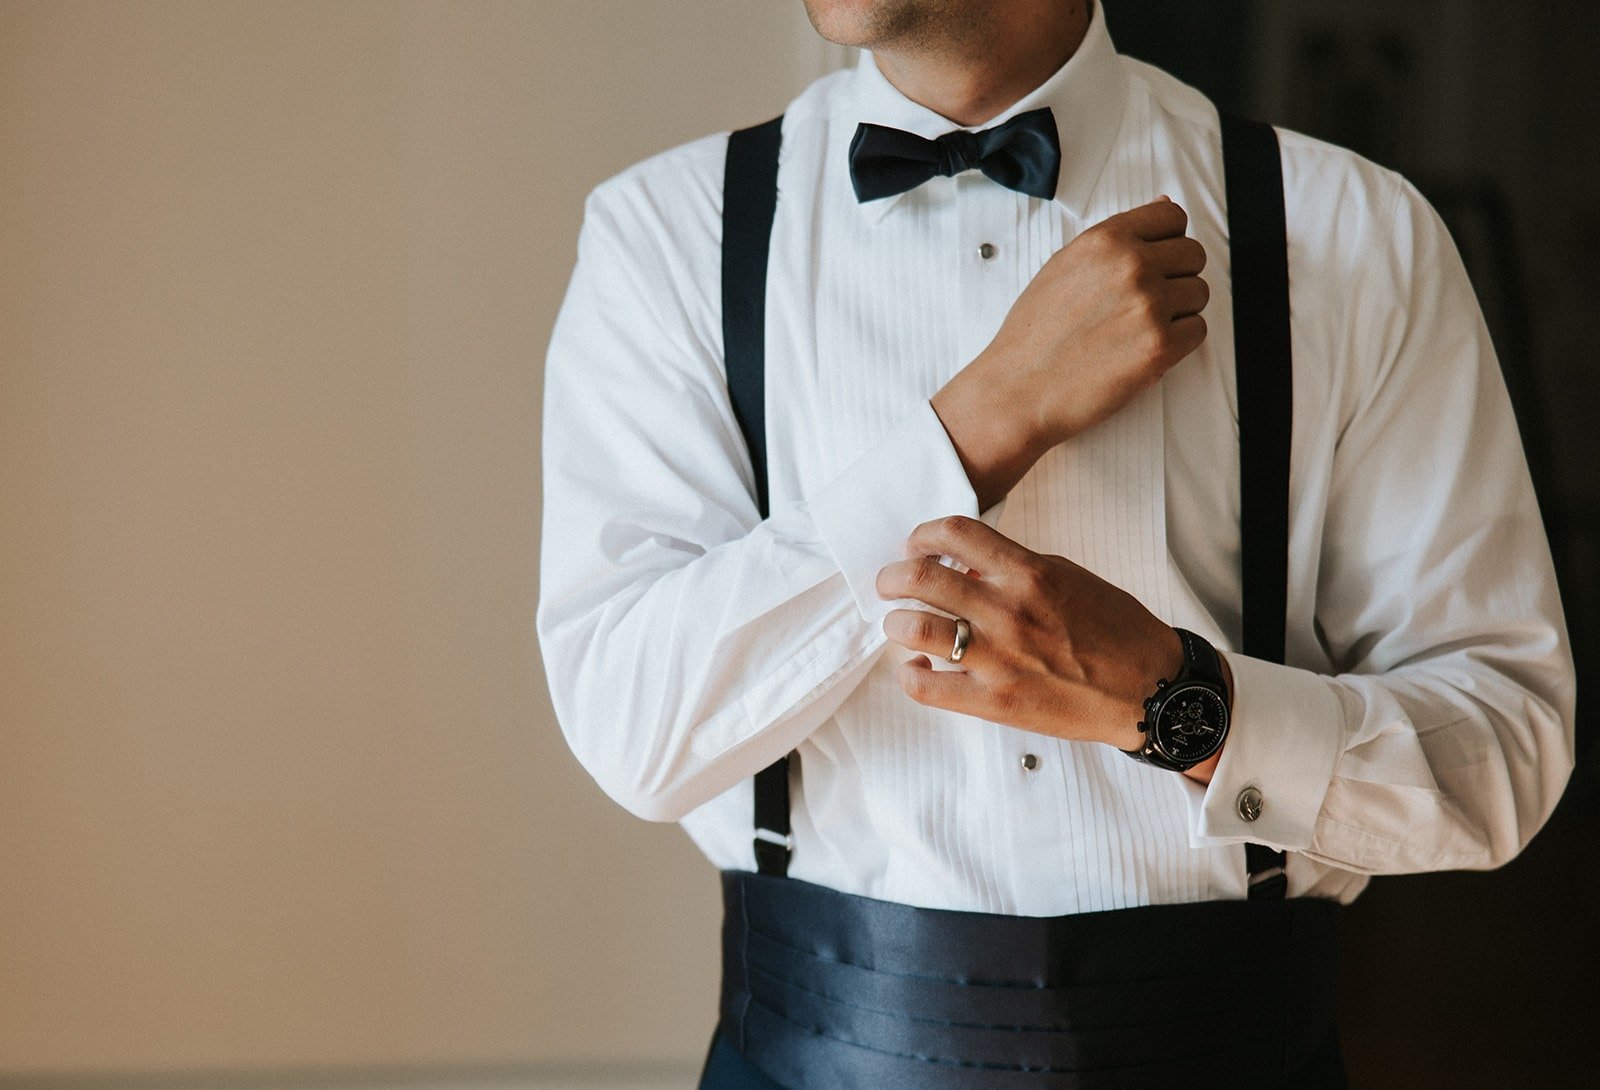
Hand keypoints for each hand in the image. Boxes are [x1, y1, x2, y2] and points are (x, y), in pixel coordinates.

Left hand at [875, 515, 1182, 750]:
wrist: (1149, 688)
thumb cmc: (1114, 631)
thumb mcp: (1068, 578)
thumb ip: (1015, 570)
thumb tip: (965, 570)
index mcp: (1029, 573)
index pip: (955, 533)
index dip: (923, 534)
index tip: (915, 545)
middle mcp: (1009, 611)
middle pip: (921, 577)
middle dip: (892, 577)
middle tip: (889, 583)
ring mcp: (999, 658)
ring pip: (915, 628)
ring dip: (896, 622)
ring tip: (900, 623)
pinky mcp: (995, 701)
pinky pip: (927, 686)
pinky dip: (910, 673)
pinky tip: (917, 666)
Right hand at [931, 197, 1208, 508]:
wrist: (1018, 390)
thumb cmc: (1034, 336)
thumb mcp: (1064, 267)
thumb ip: (1115, 240)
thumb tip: (1161, 207)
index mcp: (1106, 241)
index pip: (1172, 217)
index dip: (1169, 240)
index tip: (1158, 259)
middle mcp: (1131, 267)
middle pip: (1193, 255)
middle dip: (1176, 276)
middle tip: (1146, 302)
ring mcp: (1149, 306)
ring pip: (1199, 293)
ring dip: (1178, 311)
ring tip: (1139, 328)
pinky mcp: (1160, 346)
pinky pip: (1198, 330)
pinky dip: (1179, 341)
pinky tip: (1144, 348)